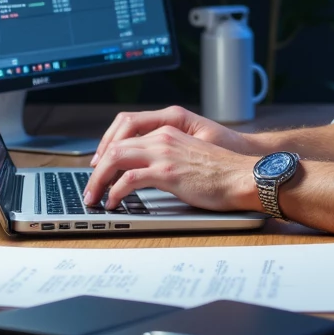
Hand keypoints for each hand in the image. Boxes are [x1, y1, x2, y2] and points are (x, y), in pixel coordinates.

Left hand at [83, 125, 257, 211]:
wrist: (244, 176)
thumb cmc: (223, 173)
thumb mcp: (190, 157)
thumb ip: (169, 158)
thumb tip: (148, 175)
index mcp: (168, 132)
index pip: (125, 137)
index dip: (106, 154)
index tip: (98, 171)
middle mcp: (162, 138)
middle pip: (114, 147)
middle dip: (96, 169)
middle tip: (90, 188)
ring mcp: (164, 154)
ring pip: (115, 159)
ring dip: (99, 180)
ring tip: (94, 198)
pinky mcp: (167, 172)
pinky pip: (129, 179)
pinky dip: (115, 192)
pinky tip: (113, 202)